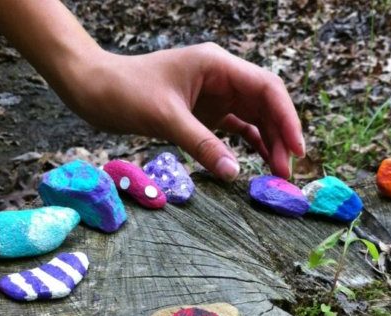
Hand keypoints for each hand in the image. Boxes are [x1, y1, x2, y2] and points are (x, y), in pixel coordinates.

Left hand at [66, 43, 304, 180]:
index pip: (267, 88)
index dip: (287, 118)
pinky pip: (238, 128)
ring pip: (256, 118)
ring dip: (269, 144)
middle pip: (266, 105)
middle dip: (281, 136)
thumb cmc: (124, 92)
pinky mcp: (206, 112)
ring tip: (277, 173)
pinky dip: (251, 145)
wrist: (93, 88)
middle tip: (286, 172)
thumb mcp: (165, 118)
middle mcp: (223, 78)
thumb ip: (202, 145)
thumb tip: (235, 174)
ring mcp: (216, 95)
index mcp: (218, 66)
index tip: (297, 149)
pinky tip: (260, 164)